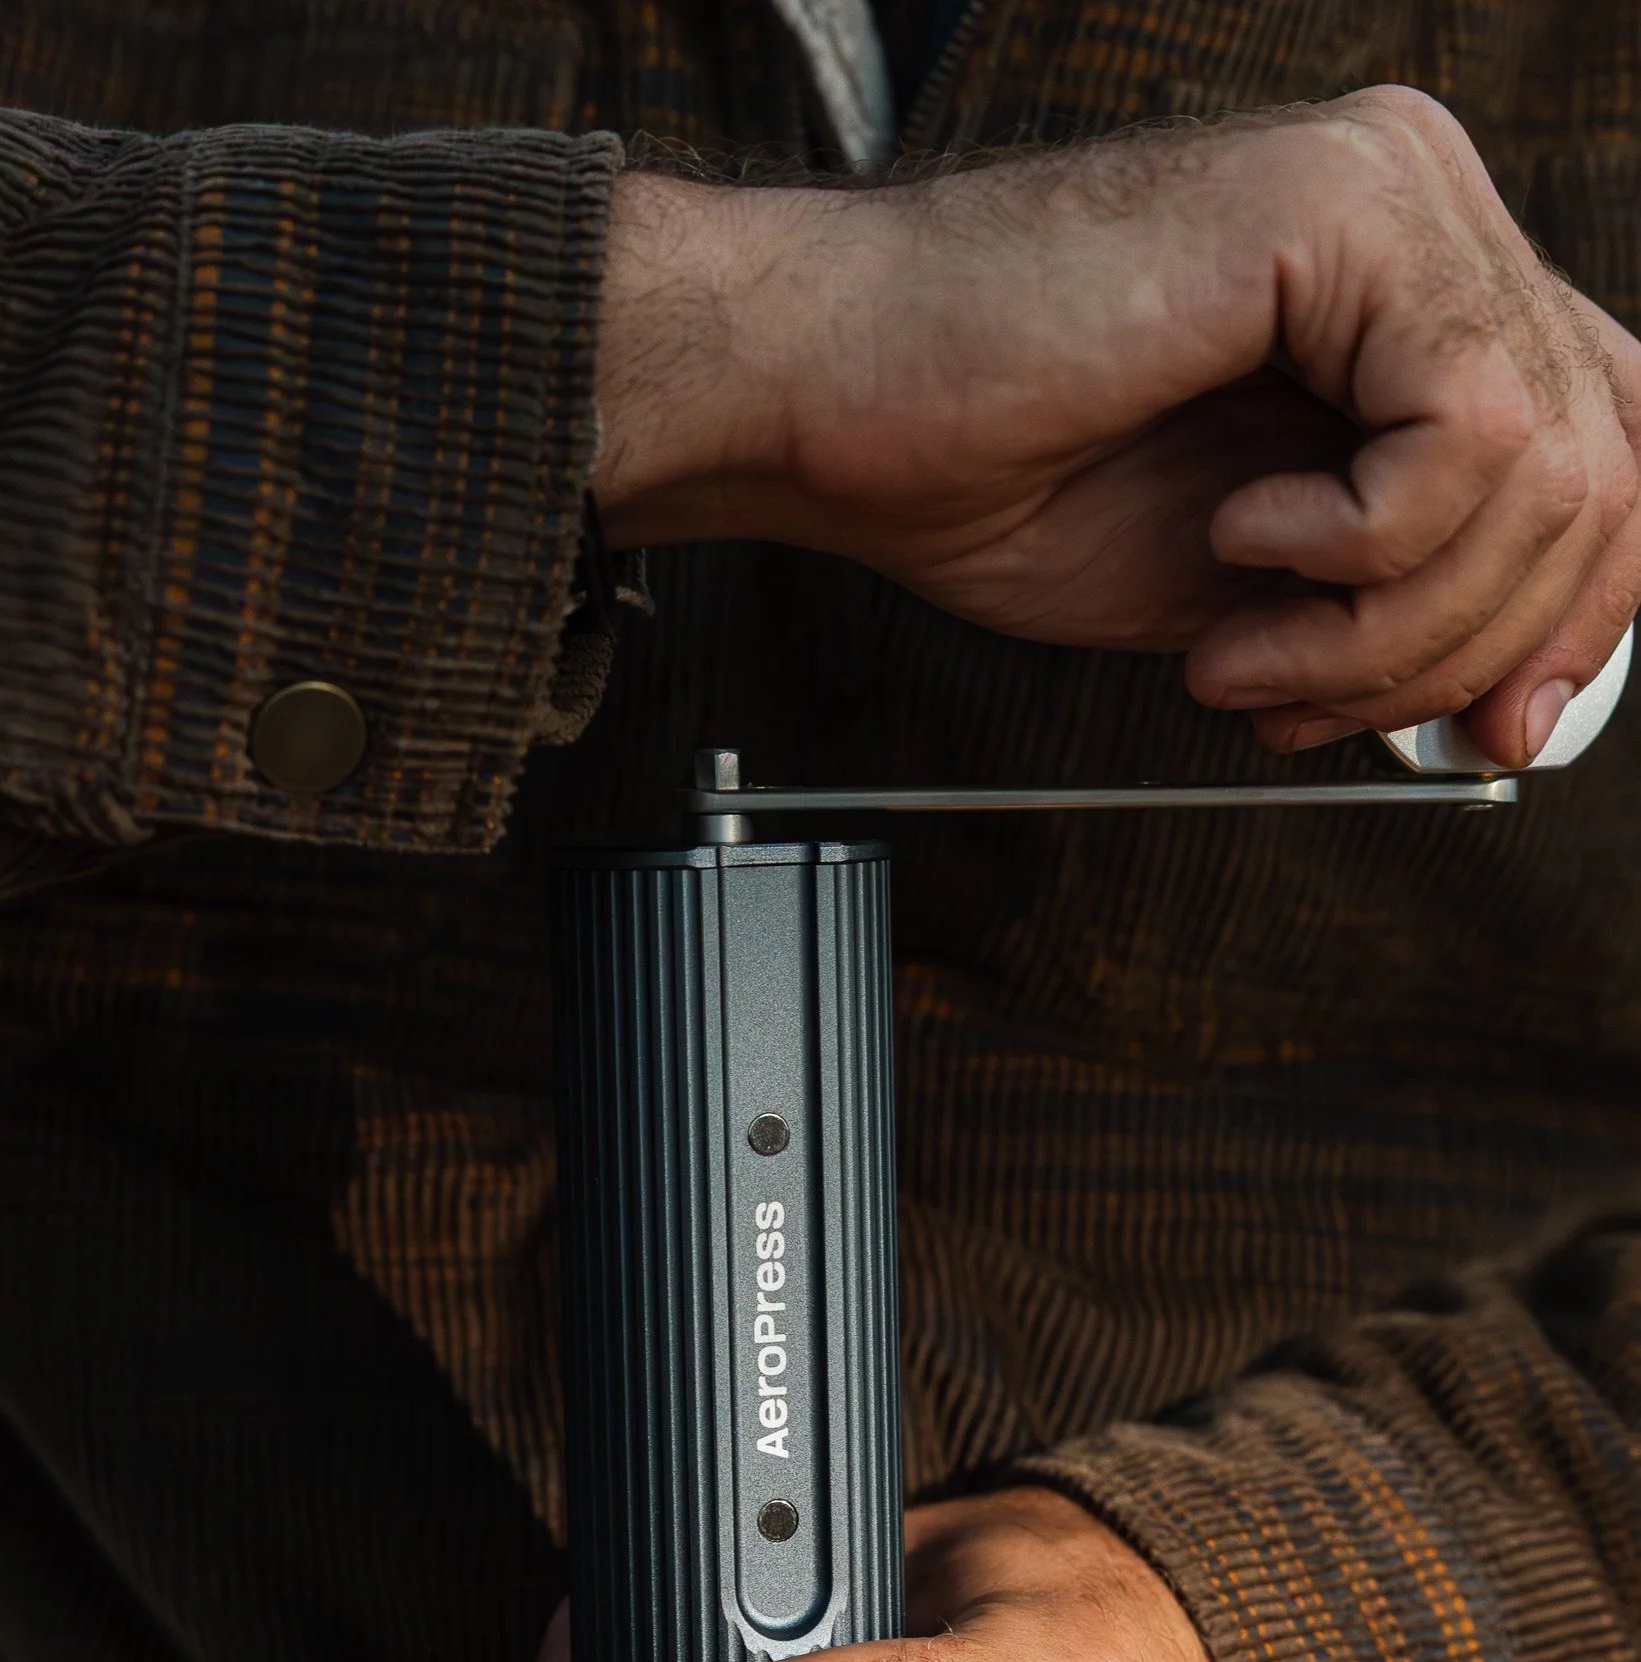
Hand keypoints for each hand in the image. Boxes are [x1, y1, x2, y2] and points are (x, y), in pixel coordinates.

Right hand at [593, 88, 1640, 768]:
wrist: (836, 403)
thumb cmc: (1001, 472)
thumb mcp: (1260, 583)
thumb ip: (1399, 599)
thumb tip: (1526, 696)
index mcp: (1410, 293)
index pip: (1607, 446)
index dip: (1584, 610)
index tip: (1499, 732)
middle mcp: (1426, 215)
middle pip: (1602, 465)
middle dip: (1476, 647)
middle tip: (1322, 713)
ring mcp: (1394, 193)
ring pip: (1545, 464)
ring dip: (1391, 627)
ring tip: (1248, 656)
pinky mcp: (1342, 205)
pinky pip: (1464, 431)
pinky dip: (1357, 550)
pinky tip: (1241, 542)